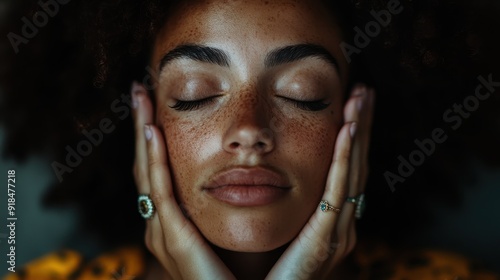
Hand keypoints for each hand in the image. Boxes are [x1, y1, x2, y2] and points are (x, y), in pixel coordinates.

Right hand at [131, 82, 235, 279]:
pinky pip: (159, 191)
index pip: (158, 168)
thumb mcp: (225, 227)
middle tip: (139, 90)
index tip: (154, 103)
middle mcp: (159, 223)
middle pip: (146, 164)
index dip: (153, 136)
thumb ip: (223, 202)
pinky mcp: (172, 237)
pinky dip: (154, 159)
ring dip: (142, 132)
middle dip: (141, 125)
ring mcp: (161, 230)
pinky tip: (152, 131)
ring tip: (139, 97)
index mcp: (171, 220)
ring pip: (147, 170)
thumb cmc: (237, 274)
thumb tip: (241, 171)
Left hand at [265, 86, 373, 278]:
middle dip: (360, 125)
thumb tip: (267, 170)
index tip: (349, 102)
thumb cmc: (260, 271)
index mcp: (329, 220)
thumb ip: (280, 200)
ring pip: (352, 172)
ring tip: (360, 97)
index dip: (350, 135)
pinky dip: (344, 159)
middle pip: (355, 164)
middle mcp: (340, 223)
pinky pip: (338, 192)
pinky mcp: (327, 239)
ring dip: (357, 132)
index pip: (343, 168)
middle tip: (363, 90)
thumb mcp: (275, 227)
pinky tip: (346, 130)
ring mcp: (338, 231)